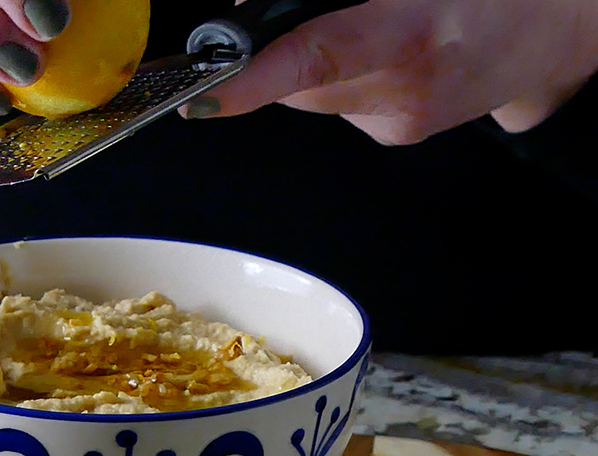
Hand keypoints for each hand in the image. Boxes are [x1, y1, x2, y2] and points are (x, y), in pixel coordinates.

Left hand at [182, 0, 597, 143]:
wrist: (562, 21)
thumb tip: (259, 12)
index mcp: (408, 36)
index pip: (312, 62)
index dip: (251, 82)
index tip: (203, 99)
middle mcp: (402, 89)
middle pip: (295, 85)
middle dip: (279, 52)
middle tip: (304, 15)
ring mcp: (401, 119)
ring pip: (314, 97)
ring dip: (318, 64)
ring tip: (371, 28)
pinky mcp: (401, 133)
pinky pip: (342, 104)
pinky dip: (346, 78)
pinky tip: (387, 55)